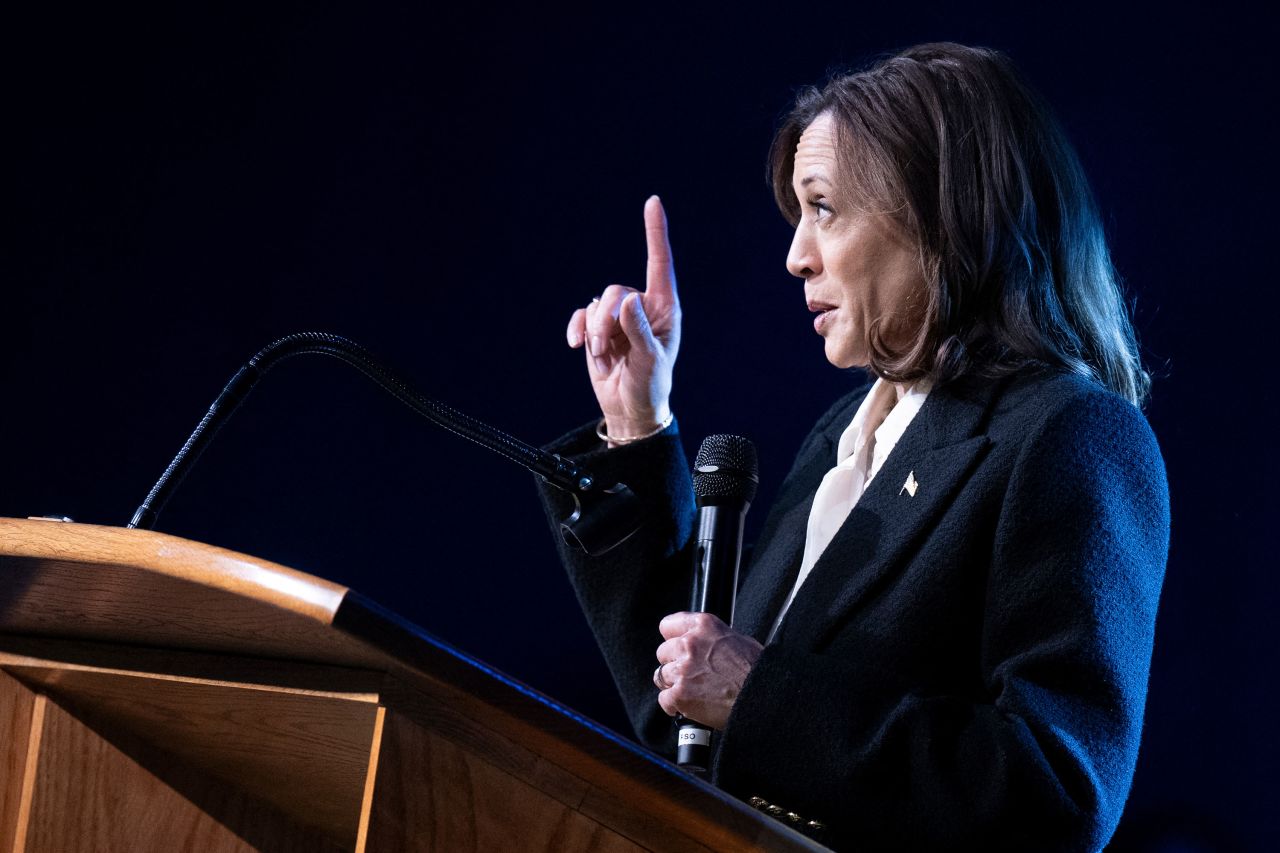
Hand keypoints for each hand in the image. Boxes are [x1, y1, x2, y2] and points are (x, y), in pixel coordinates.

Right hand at [566, 196, 680, 441]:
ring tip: (600, 356)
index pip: (659, 264)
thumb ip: (639, 330)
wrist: (629, 408)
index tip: (653, 202)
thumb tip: (627, 300)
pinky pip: (581, 316)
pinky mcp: (597, 329)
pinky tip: (577, 347)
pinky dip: (577, 330)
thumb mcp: (650, 361)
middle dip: (604, 318)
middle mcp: (641, 307)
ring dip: (593, 331)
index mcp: (664, 309)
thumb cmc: (650, 385)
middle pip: (615, 290)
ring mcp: (618, 317)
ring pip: (596, 304)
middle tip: (603, 346)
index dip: (655, 232)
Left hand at [653, 612, 762, 729]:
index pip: (668, 625)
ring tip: (691, 689)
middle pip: (663, 652)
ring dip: (673, 683)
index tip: (675, 645)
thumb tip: (704, 641)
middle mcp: (689, 645)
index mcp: (704, 626)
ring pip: (661, 676)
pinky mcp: (680, 695)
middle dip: (673, 663)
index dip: (672, 637)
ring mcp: (682, 670)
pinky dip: (674, 705)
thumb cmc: (756, 671)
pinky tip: (688, 705)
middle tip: (689, 673)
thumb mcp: (738, 639)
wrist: (762, 698)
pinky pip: (664, 699)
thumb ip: (712, 637)